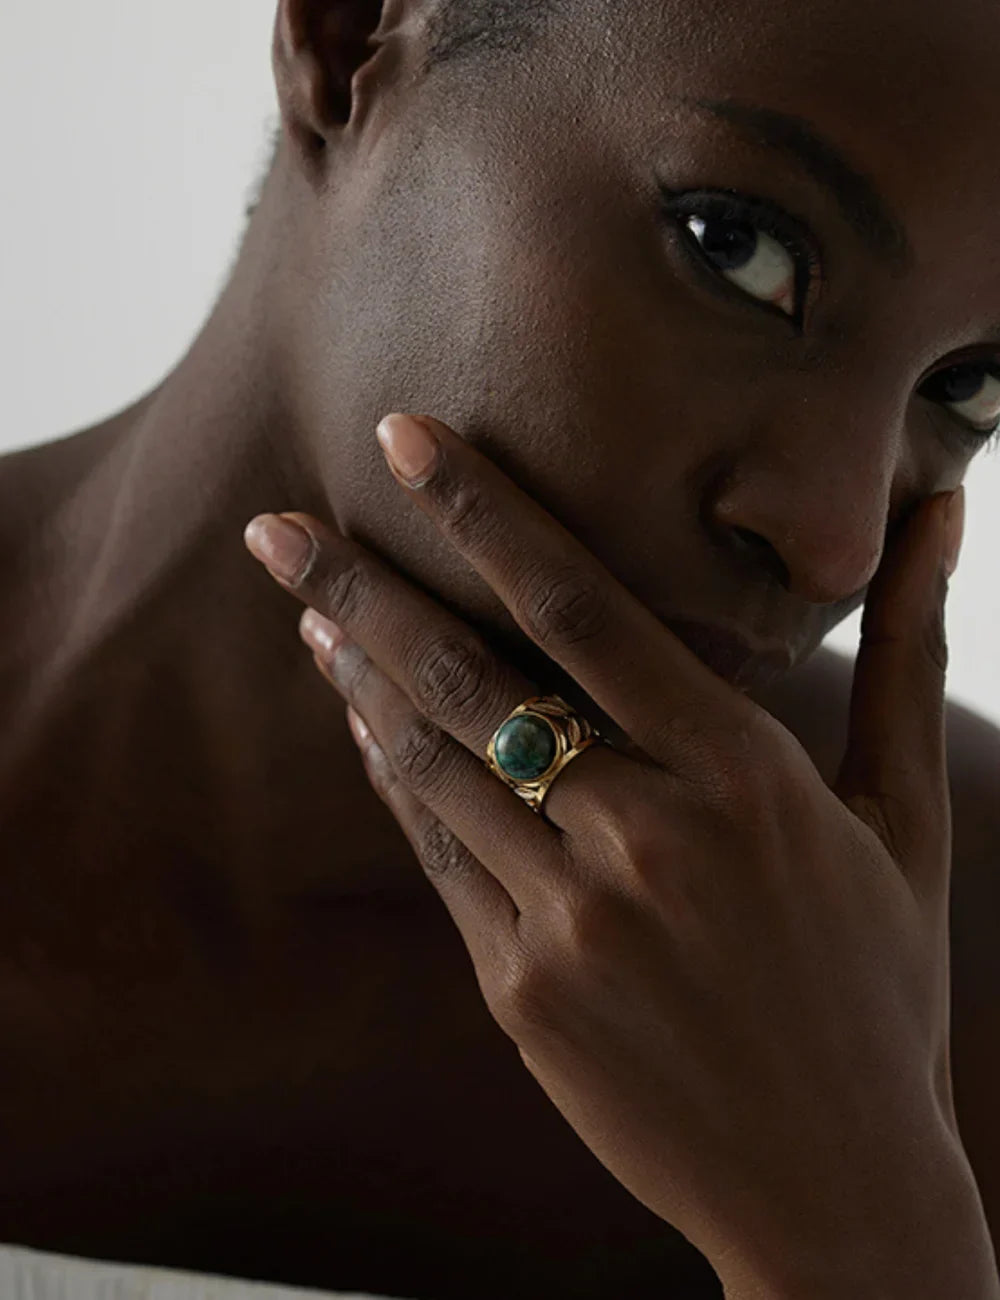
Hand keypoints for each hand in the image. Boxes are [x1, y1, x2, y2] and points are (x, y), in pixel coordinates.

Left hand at [244, 414, 992, 1296]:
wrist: (833, 1186)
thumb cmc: (877, 984)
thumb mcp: (902, 814)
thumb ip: (904, 651)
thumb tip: (940, 509)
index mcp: (743, 779)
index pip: (585, 609)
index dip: (485, 515)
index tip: (404, 441)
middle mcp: (645, 841)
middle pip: (473, 680)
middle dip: (362, 590)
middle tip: (275, 526)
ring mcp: (571, 925)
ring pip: (437, 766)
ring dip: (362, 678)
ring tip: (308, 609)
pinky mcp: (521, 994)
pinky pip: (439, 857)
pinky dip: (394, 778)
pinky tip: (361, 721)